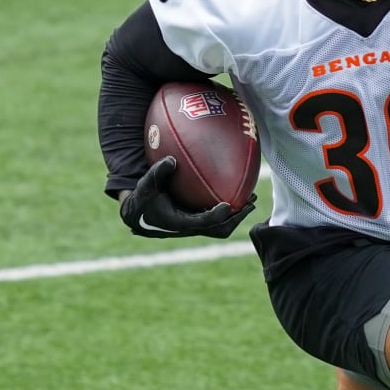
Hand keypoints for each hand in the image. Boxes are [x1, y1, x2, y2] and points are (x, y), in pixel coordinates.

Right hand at [119, 156, 255, 238]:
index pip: (202, 222)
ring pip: (222, 227)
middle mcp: (190, 227)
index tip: (228, 205)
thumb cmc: (144, 198)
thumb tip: (172, 160)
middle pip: (220, 229)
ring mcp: (196, 226)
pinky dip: (230, 210)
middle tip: (251, 202)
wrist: (138, 215)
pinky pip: (218, 220)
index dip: (216, 215)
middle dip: (237, 217)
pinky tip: (238, 194)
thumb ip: (158, 172)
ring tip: (251, 200)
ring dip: (237, 215)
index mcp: (179, 222)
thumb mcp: (146, 184)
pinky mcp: (197, 222)